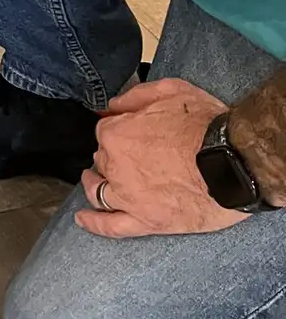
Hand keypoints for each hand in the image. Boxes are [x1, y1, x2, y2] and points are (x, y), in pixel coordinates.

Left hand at [76, 76, 244, 237]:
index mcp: (117, 134)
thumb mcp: (171, 91)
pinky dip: (94, 223)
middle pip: (103, 162)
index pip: (105, 132)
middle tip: (126, 157)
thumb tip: (110, 106)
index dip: (117, 131)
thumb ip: (134, 97)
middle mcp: (115, 166)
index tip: (128, 133)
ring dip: (94, 186)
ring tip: (94, 182)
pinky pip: (111, 227)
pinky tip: (83, 219)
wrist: (236, 162)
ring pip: (99, 193)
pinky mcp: (146, 221)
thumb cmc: (207, 125)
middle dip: (110, 157)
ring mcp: (129, 197)